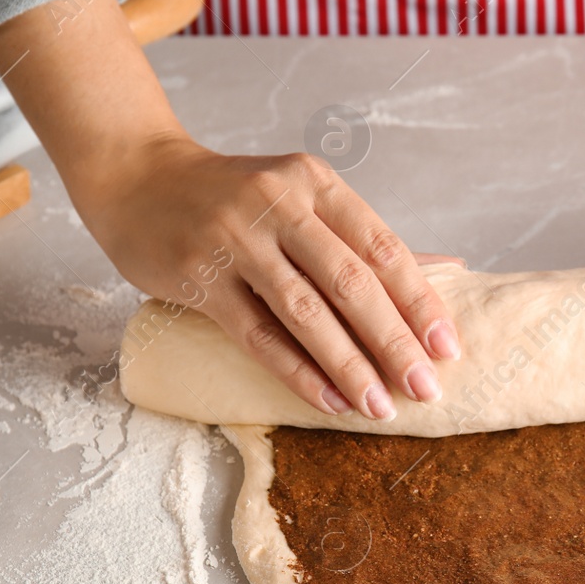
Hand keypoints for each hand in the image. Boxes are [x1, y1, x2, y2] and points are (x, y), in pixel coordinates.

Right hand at [77, 134, 462, 419]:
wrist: (136, 177)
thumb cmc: (232, 196)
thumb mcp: (298, 197)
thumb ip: (360, 237)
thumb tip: (447, 269)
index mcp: (314, 182)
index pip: (381, 247)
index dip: (419, 301)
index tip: (448, 347)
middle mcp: (278, 203)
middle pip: (351, 282)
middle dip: (395, 341)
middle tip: (426, 387)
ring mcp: (235, 239)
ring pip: (306, 312)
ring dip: (350, 365)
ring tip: (381, 406)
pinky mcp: (199, 275)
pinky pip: (258, 335)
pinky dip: (299, 372)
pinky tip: (331, 400)